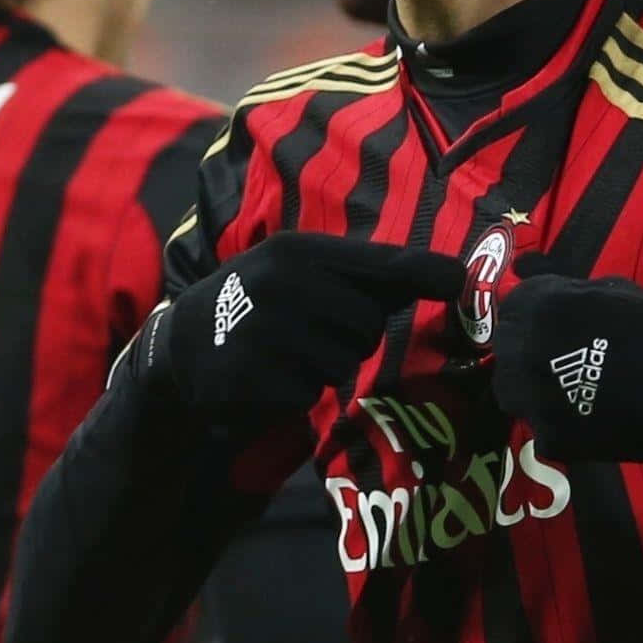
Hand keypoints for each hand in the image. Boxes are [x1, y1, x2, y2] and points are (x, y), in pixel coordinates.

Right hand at [122, 232, 463, 421]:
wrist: (185, 342)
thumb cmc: (264, 300)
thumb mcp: (305, 272)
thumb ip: (372, 276)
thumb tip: (455, 276)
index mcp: (299, 250)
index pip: (376, 263)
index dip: (421, 271)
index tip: (456, 280)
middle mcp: (283, 283)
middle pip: (367, 323)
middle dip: (353, 334)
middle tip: (313, 329)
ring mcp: (266, 330)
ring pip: (343, 362)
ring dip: (326, 365)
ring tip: (287, 350)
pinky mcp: (253, 376)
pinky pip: (309, 392)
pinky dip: (297, 390)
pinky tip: (268, 373)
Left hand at [492, 272, 642, 462]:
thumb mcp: (608, 289)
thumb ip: (556, 279)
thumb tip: (520, 267)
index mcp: (538, 307)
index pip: (512, 308)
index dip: (534, 314)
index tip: (557, 324)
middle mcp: (525, 352)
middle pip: (507, 349)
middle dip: (528, 348)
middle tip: (562, 356)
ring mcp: (533, 399)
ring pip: (512, 391)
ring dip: (531, 385)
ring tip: (566, 386)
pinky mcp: (550, 438)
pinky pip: (538, 427)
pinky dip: (556, 422)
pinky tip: (583, 415)